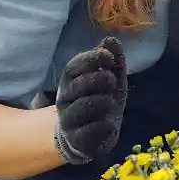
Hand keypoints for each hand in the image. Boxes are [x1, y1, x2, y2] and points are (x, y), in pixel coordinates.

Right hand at [54, 36, 128, 162]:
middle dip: (96, 80)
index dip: (90, 59)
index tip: (108, 57)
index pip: (72, 67)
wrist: (93, 135)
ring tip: (111, 102)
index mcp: (70, 81)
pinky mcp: (77, 140)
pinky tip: (110, 123)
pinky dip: (101, 126)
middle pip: (76, 86)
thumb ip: (113, 60)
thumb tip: (111, 39)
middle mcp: (65, 100)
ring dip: (100, 102)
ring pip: (80, 109)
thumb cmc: (102, 99)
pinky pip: (86, 133)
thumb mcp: (112, 78)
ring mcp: (68, 120)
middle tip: (112, 81)